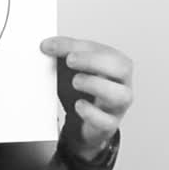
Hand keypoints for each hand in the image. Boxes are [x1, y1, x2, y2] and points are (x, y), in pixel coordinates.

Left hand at [39, 36, 133, 159]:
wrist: (87, 118)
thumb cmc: (86, 87)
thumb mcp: (76, 66)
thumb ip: (65, 52)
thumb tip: (47, 46)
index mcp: (116, 63)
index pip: (103, 50)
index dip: (79, 46)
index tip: (53, 46)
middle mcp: (122, 82)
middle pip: (121, 68)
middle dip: (94, 61)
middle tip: (70, 60)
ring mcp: (118, 104)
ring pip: (120, 95)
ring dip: (96, 85)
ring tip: (75, 81)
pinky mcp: (109, 123)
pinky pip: (107, 121)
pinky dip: (92, 113)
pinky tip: (79, 105)